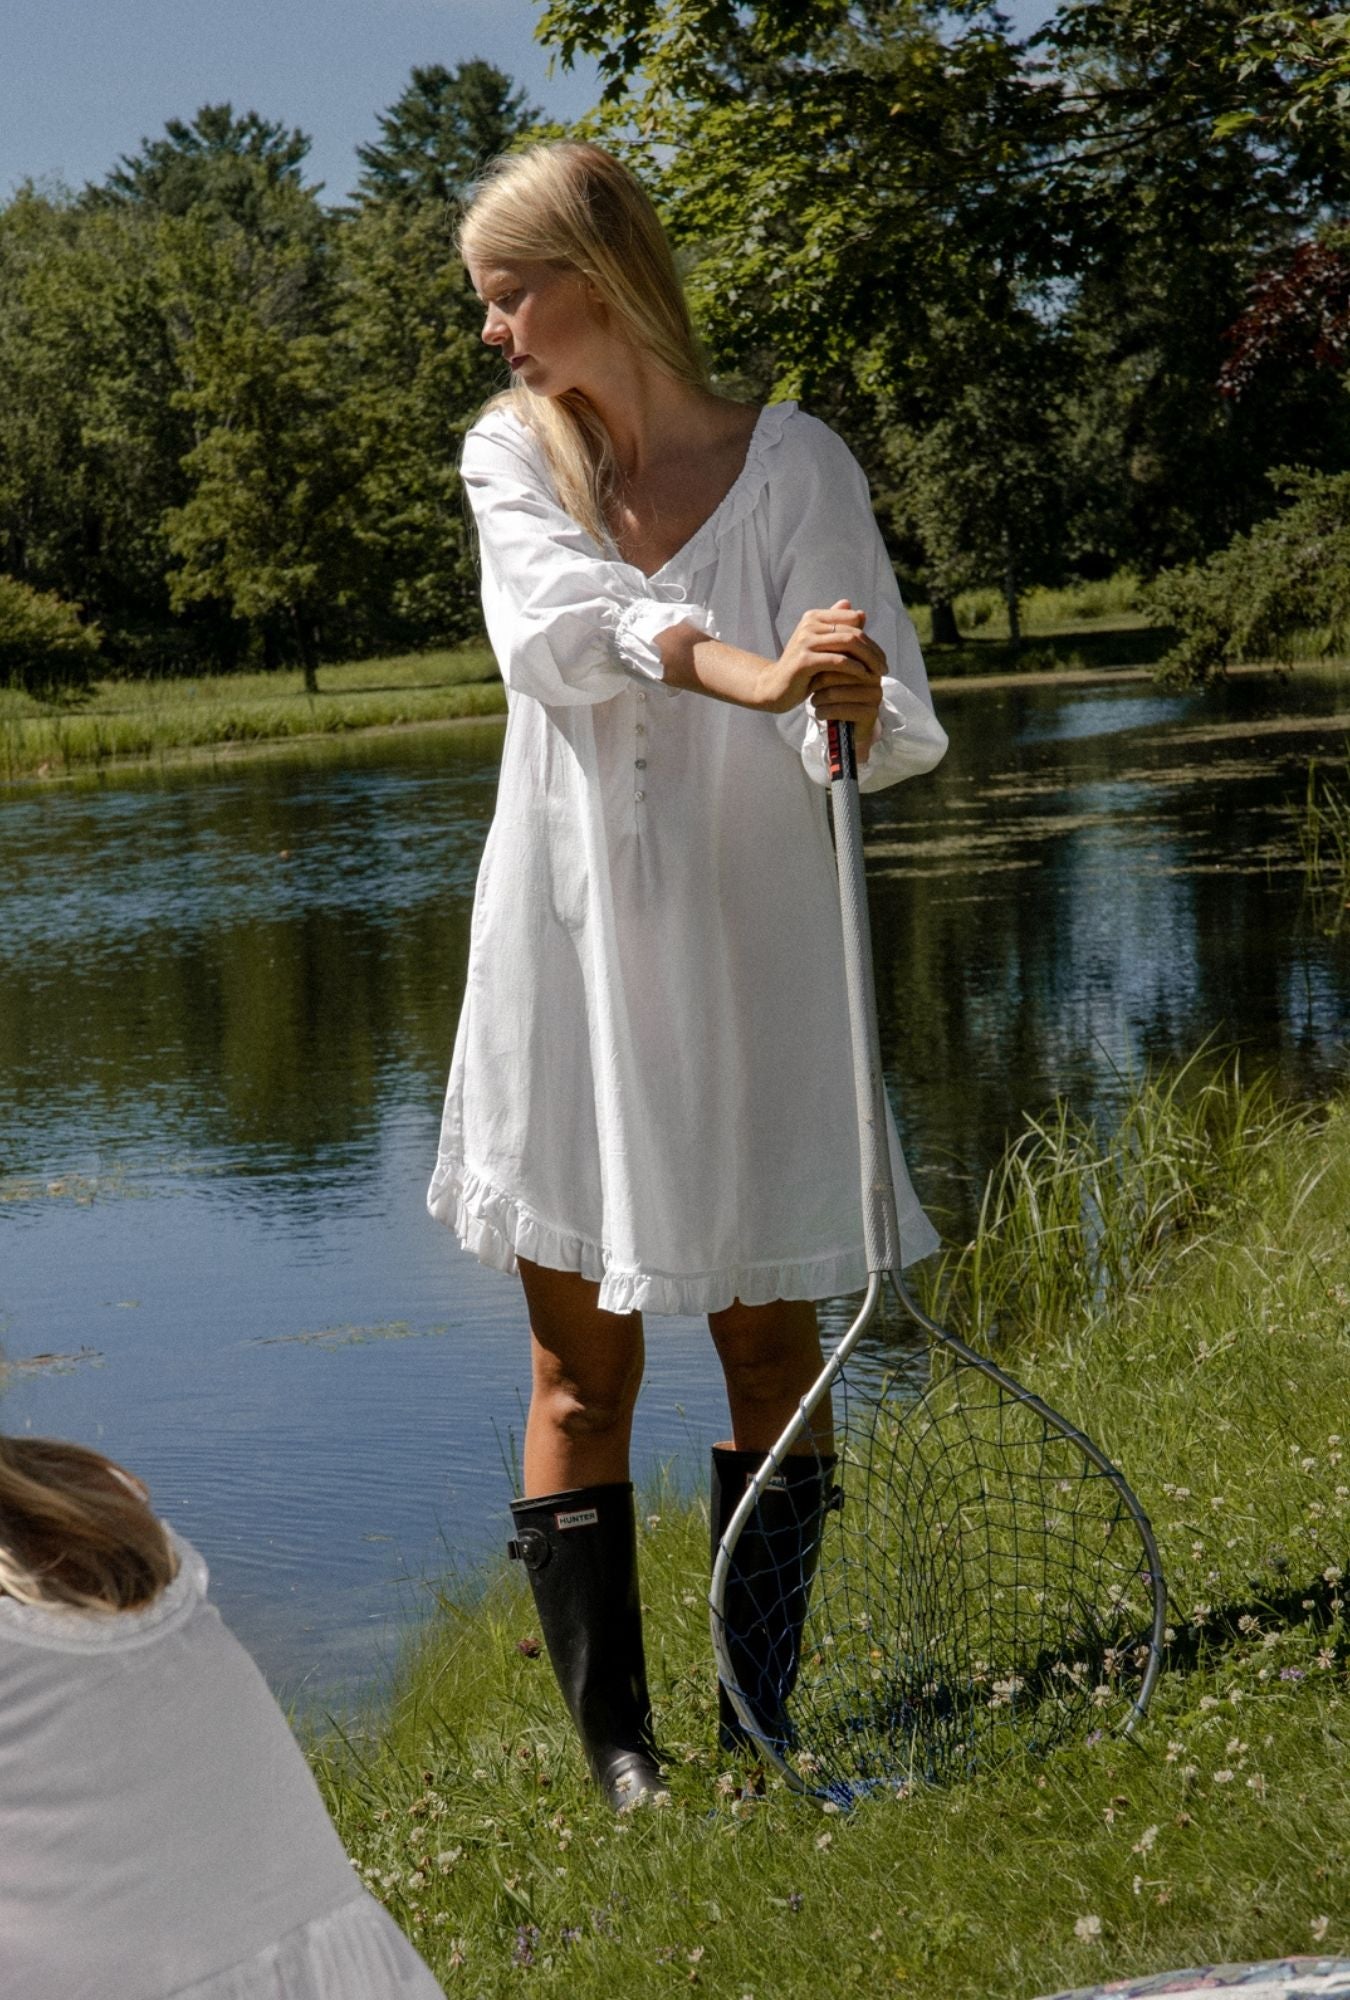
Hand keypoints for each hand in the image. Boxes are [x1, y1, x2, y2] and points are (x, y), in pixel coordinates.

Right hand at [755, 600, 883, 715]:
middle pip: (853, 631)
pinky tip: (865, 677)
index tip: (880, 656)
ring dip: (869, 659)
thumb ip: (838, 629)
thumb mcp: (821, 646)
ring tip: (879, 673)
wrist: (775, 687)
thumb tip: (860, 612)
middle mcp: (809, 624)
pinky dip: (855, 668)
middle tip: (885, 667)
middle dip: (874, 650)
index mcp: (814, 617)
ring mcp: (805, 641)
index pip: (853, 620)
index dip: (870, 638)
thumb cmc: (803, 668)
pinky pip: (838, 661)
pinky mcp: (804, 660)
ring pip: (848, 643)